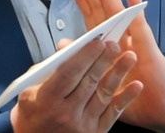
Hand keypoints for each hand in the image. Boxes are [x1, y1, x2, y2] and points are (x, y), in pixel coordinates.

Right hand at [10, 36, 142, 132]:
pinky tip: (135, 85)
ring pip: (104, 95)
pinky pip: (113, 113)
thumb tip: (68, 48)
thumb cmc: (32, 115)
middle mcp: (65, 113)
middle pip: (88, 81)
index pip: (69, 73)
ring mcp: (82, 125)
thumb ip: (48, 69)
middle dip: (103, 60)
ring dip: (118, 74)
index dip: (84, 56)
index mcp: (47, 99)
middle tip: (115, 43)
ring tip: (129, 57)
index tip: (96, 40)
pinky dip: (125, 98)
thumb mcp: (28, 90)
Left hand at [66, 0, 164, 132]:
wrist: (164, 113)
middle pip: (104, 8)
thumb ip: (85, 60)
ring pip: (119, 12)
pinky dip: (134, 6)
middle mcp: (123, 39)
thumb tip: (61, 44)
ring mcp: (136, 42)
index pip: (94, 18)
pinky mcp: (149, 50)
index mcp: (111, 46)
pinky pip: (139, 26)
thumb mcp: (104, 80)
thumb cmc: (135, 97)